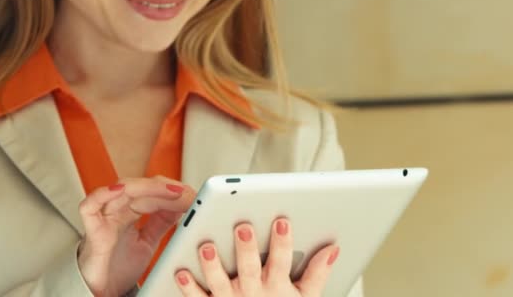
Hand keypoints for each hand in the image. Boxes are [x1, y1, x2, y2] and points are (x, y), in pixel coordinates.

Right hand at [77, 176, 195, 296]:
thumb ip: (162, 222)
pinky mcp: (92, 231)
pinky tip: (120, 189)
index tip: (192, 195)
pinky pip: (90, 206)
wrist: (100, 292)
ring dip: (148, 187)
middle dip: (166, 188)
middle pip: (141, 188)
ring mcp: (104, 218)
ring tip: (171, 190)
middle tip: (187, 193)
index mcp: (131, 212)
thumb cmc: (118, 266)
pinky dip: (102, 194)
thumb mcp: (148, 241)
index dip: (173, 192)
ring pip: (122, 190)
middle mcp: (117, 210)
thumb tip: (182, 205)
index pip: (153, 194)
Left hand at [175, 219, 339, 296]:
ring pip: (220, 281)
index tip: (281, 222)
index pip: (281, 261)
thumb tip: (333, 248)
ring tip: (207, 246)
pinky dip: (188, 287)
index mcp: (276, 285)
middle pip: (249, 268)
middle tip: (243, 228)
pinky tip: (180, 272)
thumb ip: (318, 273)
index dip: (282, 243)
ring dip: (213, 265)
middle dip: (247, 248)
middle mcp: (252, 292)